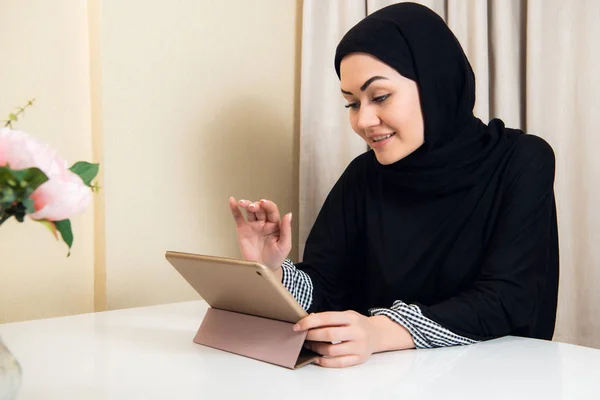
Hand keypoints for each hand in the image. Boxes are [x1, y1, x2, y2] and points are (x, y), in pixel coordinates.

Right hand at [228, 197, 291, 270]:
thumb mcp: (284, 245)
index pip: (272, 210)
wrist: (263, 269)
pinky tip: (232, 202)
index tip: (263, 203)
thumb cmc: (276, 258)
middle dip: (256, 205)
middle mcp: (264, 223)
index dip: (268, 205)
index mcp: (275, 225)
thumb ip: (286, 230)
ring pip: (249, 211)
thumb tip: (289, 214)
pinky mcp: (243, 230)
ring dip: (246, 204)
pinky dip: (234, 209)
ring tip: (242, 203)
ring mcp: (253, 225)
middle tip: (253, 207)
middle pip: (260, 209)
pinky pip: (238, 218)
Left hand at [294, 311, 414, 367]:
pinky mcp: (359, 359)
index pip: (327, 318)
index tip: (298, 326)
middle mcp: (356, 331)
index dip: (310, 322)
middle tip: (302, 337)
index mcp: (351, 317)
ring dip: (316, 349)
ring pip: (332, 351)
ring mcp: (358, 346)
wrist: (377, 335)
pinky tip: (317, 357)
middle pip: (329, 335)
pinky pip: (338, 363)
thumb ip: (329, 318)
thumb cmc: (357, 324)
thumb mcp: (346, 315)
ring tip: (309, 346)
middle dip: (311, 336)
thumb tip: (307, 321)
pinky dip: (324, 361)